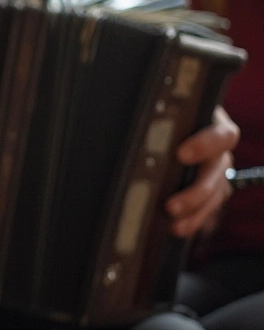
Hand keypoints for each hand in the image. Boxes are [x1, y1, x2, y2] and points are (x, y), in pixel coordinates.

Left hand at [166, 106, 238, 236]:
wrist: (161, 129)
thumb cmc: (158, 119)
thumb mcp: (160, 116)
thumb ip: (155, 126)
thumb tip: (123, 131)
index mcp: (211, 124)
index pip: (222, 135)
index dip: (205, 145)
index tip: (181, 154)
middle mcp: (219, 150)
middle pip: (219, 172)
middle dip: (196, 192)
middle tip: (171, 206)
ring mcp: (216, 171)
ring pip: (216, 194)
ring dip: (196, 212)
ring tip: (174, 225)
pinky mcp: (211, 190)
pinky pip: (208, 208)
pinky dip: (193, 220)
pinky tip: (176, 229)